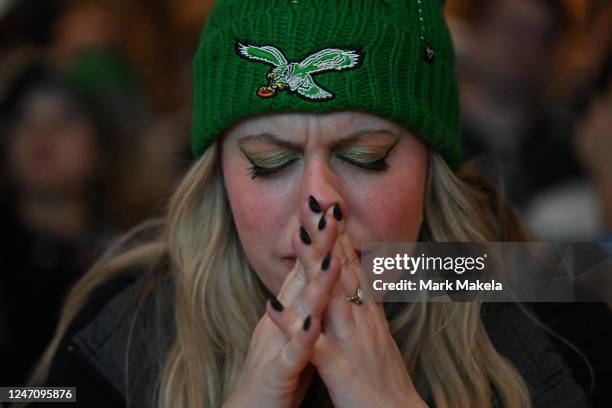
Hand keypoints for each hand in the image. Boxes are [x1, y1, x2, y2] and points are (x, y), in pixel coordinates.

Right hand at [225, 208, 342, 407]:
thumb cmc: (278, 370)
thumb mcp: (295, 327)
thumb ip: (304, 298)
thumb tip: (320, 269)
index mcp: (291, 307)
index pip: (307, 263)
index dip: (320, 233)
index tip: (333, 203)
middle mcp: (282, 317)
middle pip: (301, 274)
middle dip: (317, 242)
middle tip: (329, 208)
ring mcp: (279, 342)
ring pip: (298, 308)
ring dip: (313, 281)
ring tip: (329, 256)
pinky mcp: (278, 371)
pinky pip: (292, 351)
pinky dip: (301, 333)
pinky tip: (313, 321)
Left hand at [269, 199, 426, 406]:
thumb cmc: (382, 378)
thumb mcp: (376, 333)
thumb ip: (365, 304)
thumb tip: (357, 277)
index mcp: (367, 310)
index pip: (352, 262)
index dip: (339, 230)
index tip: (328, 200)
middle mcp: (361, 317)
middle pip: (342, 267)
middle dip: (329, 231)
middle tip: (315, 195)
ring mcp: (351, 340)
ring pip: (331, 294)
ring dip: (315, 262)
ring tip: (298, 231)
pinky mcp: (339, 368)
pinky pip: (313, 344)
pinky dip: (294, 324)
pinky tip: (271, 305)